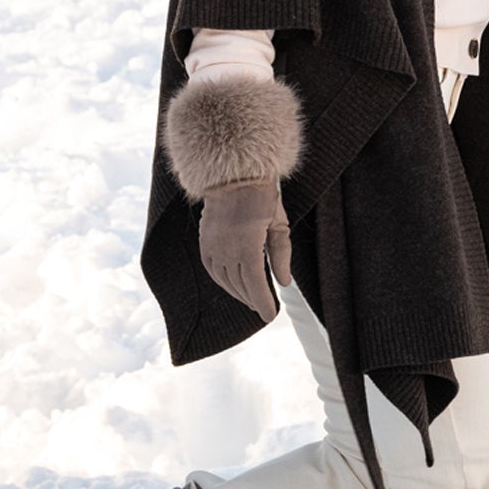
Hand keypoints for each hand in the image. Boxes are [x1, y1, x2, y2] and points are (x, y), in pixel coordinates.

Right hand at [197, 181, 292, 320]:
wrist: (233, 174)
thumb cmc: (262, 195)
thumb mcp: (278, 223)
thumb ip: (281, 255)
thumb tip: (284, 282)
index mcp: (248, 246)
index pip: (256, 286)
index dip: (263, 303)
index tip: (270, 315)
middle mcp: (228, 249)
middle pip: (241, 285)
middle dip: (253, 299)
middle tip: (263, 306)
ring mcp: (214, 245)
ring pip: (226, 280)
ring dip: (239, 292)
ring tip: (251, 298)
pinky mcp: (205, 241)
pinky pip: (212, 269)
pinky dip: (223, 281)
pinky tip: (232, 284)